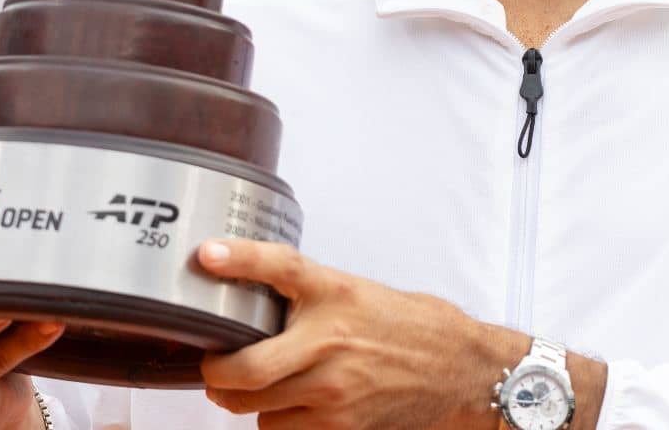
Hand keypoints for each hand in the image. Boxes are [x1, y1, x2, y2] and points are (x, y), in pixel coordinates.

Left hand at [197, 238, 526, 428]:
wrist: (461, 371)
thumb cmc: (412, 329)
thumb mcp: (358, 294)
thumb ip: (310, 298)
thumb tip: (251, 298)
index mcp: (336, 292)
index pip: (280, 266)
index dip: (240, 258)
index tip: (206, 256)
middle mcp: (330, 340)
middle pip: (243, 369)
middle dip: (214, 374)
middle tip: (213, 367)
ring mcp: (333, 388)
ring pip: (253, 408)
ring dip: (248, 401)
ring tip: (265, 387)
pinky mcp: (339, 426)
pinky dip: (278, 422)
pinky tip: (296, 406)